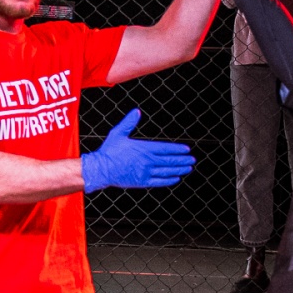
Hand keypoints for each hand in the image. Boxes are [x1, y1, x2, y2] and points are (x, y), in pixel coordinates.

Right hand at [80, 108, 194, 192]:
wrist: (101, 169)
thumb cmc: (108, 151)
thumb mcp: (118, 133)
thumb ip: (129, 122)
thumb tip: (136, 111)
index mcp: (144, 148)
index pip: (166, 148)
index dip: (177, 149)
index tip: (187, 149)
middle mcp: (147, 161)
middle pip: (169, 160)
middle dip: (182, 160)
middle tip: (192, 160)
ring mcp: (145, 172)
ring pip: (167, 171)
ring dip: (179, 169)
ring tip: (188, 168)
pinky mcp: (142, 182)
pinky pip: (159, 181)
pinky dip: (169, 180)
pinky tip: (176, 178)